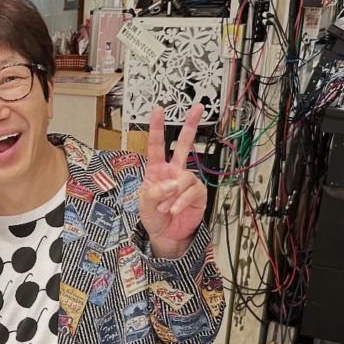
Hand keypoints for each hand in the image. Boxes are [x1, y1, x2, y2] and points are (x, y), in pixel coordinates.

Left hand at [139, 104, 206, 257]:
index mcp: (156, 170)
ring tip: (165, 209)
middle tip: (198, 108)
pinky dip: (181, 202)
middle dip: (190, 126)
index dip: (156, 127)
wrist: (165, 236)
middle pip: (183, 145)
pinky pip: (191, 192)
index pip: (156, 146)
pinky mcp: (197, 193)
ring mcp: (185, 182)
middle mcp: (173, 172)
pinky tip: (174, 210)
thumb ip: (155, 192)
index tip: (158, 110)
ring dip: (172, 195)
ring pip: (184, 178)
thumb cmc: (153, 218)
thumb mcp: (145, 205)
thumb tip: (172, 183)